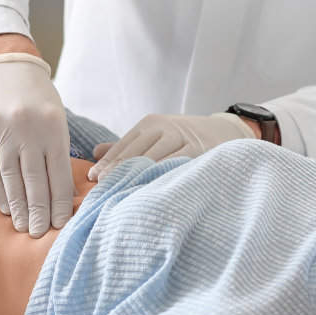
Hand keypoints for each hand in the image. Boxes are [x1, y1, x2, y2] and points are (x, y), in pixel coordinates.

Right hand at [0, 55, 73, 237]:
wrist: (8, 67)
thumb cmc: (40, 99)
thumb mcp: (57, 119)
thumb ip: (58, 151)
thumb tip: (64, 193)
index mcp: (53, 128)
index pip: (58, 175)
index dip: (59, 203)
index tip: (60, 225)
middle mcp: (28, 131)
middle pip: (34, 182)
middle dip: (38, 213)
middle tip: (39, 234)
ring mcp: (2, 133)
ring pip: (11, 179)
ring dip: (18, 207)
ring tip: (22, 227)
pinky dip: (0, 191)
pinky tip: (7, 207)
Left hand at [87, 113, 253, 180]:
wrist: (223, 131)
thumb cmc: (182, 137)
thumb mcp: (155, 135)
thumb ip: (126, 145)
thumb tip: (95, 152)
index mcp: (150, 123)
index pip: (123, 145)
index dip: (108, 162)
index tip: (92, 178)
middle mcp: (164, 127)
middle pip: (135, 152)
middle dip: (117, 170)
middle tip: (101, 187)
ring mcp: (182, 138)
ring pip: (154, 159)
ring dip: (136, 176)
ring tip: (120, 191)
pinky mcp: (198, 151)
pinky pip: (175, 166)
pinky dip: (161, 177)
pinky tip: (149, 190)